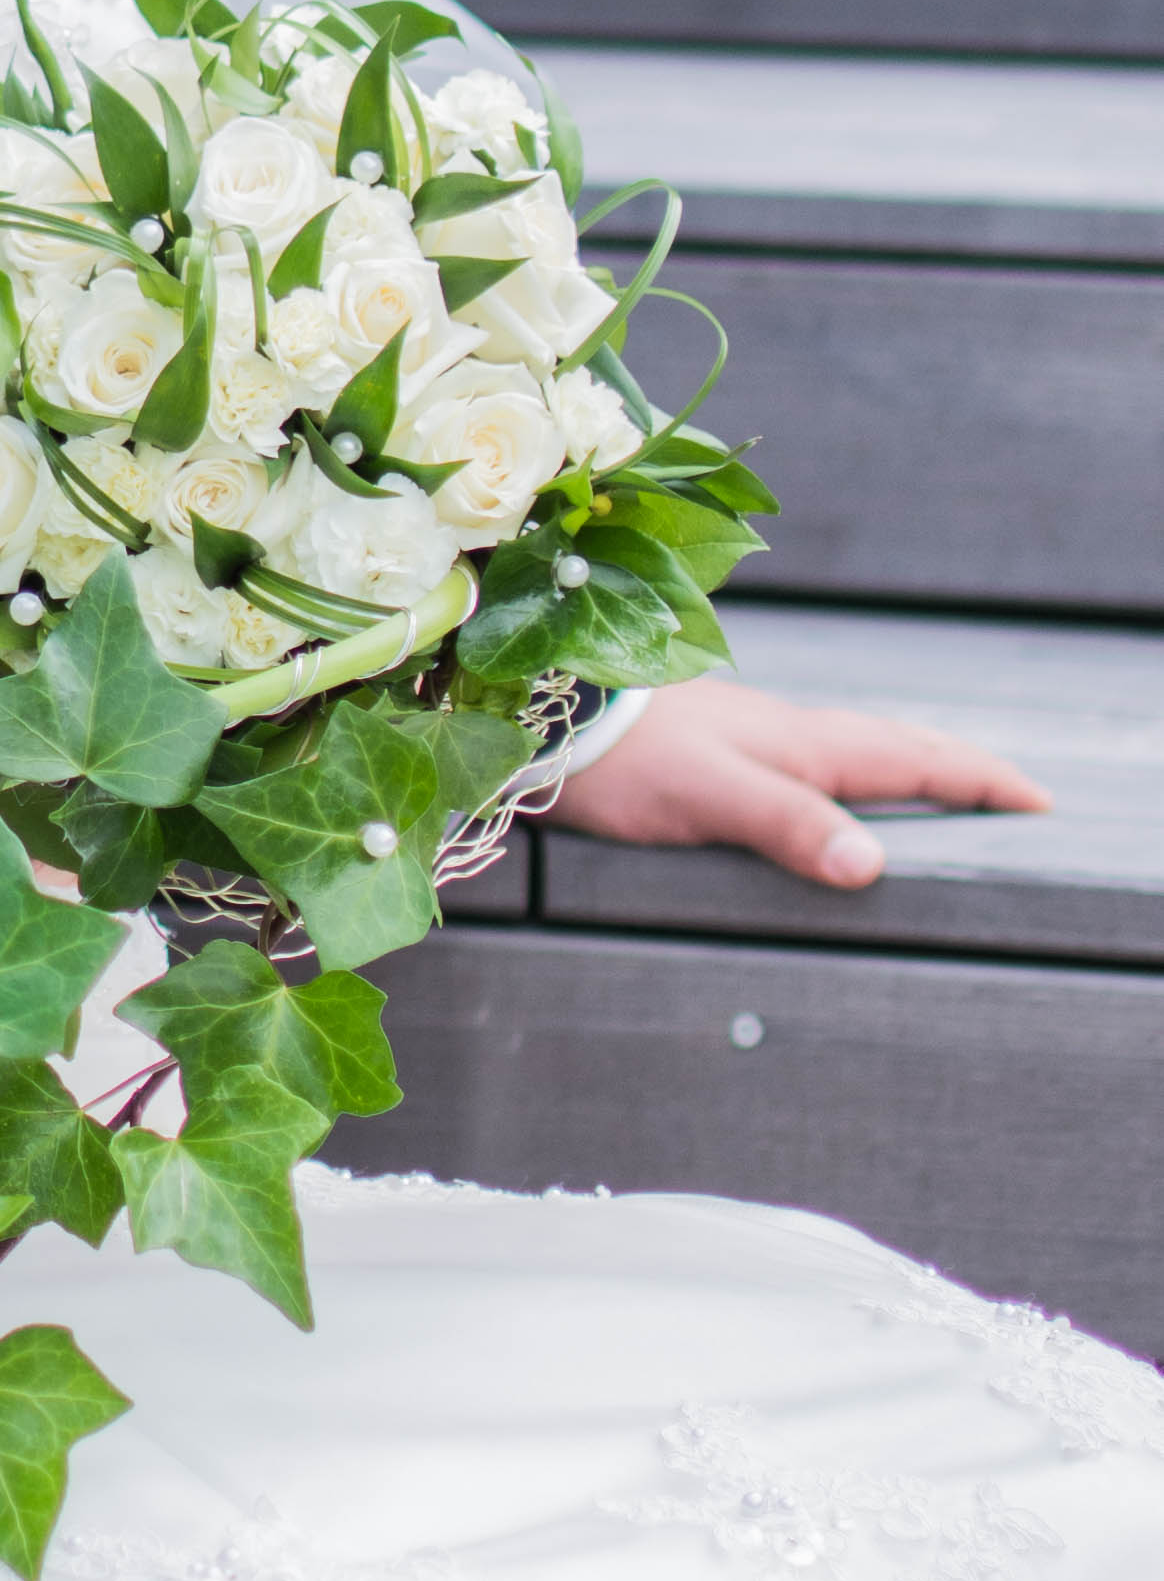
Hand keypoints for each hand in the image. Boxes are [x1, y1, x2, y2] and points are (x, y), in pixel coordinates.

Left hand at [550, 676, 1049, 890]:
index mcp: (806, 743)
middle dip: (957, 773)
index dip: (981, 781)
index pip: (918, 759)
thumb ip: (790, 827)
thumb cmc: (625, 758)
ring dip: (900, 775)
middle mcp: (788, 735)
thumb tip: (872, 866)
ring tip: (934, 803)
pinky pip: (804, 770)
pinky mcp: (713, 755)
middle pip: (894, 750)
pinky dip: (841, 785)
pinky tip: (823, 804)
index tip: (1038, 801)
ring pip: (849, 756)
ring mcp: (751, 741)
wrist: (543, 714)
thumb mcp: (714, 798)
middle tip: (1007, 799)